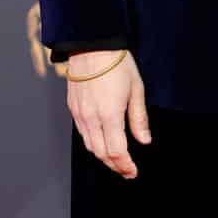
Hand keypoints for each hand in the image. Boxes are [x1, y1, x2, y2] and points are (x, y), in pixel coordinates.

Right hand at [64, 50, 150, 178]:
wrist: (91, 45)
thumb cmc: (117, 63)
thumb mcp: (136, 89)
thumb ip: (139, 118)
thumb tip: (144, 140)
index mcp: (109, 114)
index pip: (116, 151)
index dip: (125, 166)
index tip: (133, 172)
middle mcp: (91, 117)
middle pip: (101, 153)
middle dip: (115, 165)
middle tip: (126, 170)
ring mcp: (80, 113)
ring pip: (90, 145)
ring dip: (103, 156)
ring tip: (116, 160)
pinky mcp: (73, 108)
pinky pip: (82, 133)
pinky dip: (93, 143)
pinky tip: (102, 142)